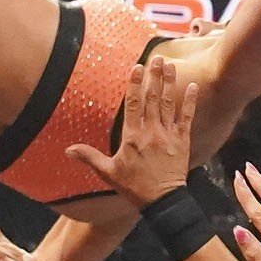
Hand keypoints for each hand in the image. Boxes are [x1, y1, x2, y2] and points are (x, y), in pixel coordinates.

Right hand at [66, 55, 200, 206]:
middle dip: (155, 76)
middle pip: (153, 98)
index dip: (135, 84)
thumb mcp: (108, 173)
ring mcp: (168, 135)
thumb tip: (68, 150)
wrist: (163, 202)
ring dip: (170, 83)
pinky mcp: (183, 141)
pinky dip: (190, 101)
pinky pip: (187, 117)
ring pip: (169, 103)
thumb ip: (89, 157)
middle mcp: (151, 132)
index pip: (134, 104)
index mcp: (133, 137)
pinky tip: (193, 85)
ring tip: (171, 65)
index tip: (137, 67)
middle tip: (157, 57)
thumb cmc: (135, 188)